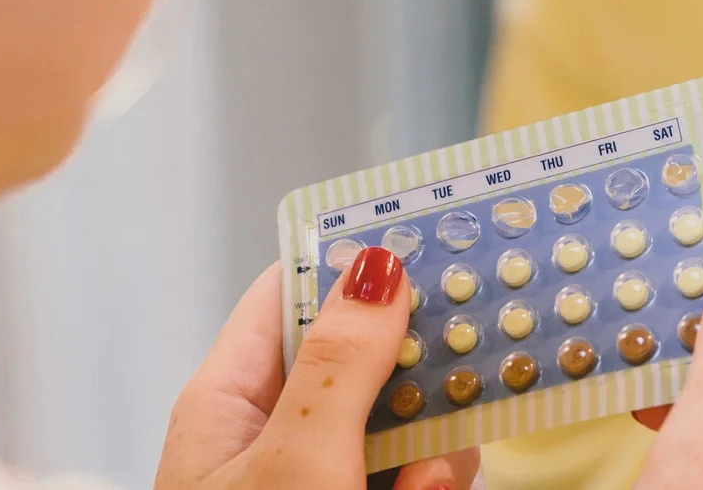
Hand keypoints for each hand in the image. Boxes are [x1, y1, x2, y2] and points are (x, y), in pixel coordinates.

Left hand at [155, 251, 477, 489]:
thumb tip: (377, 264)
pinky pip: (411, 477)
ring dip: (432, 448)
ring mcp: (314, 478)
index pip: (292, 292)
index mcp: (229, 399)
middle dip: (419, 370)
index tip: (433, 237)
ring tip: (426, 480)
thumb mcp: (296, 461)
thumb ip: (340, 366)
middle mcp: (272, 435)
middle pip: (363, 359)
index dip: (356, 260)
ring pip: (401, 427)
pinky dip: (427, 486)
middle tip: (473, 362)